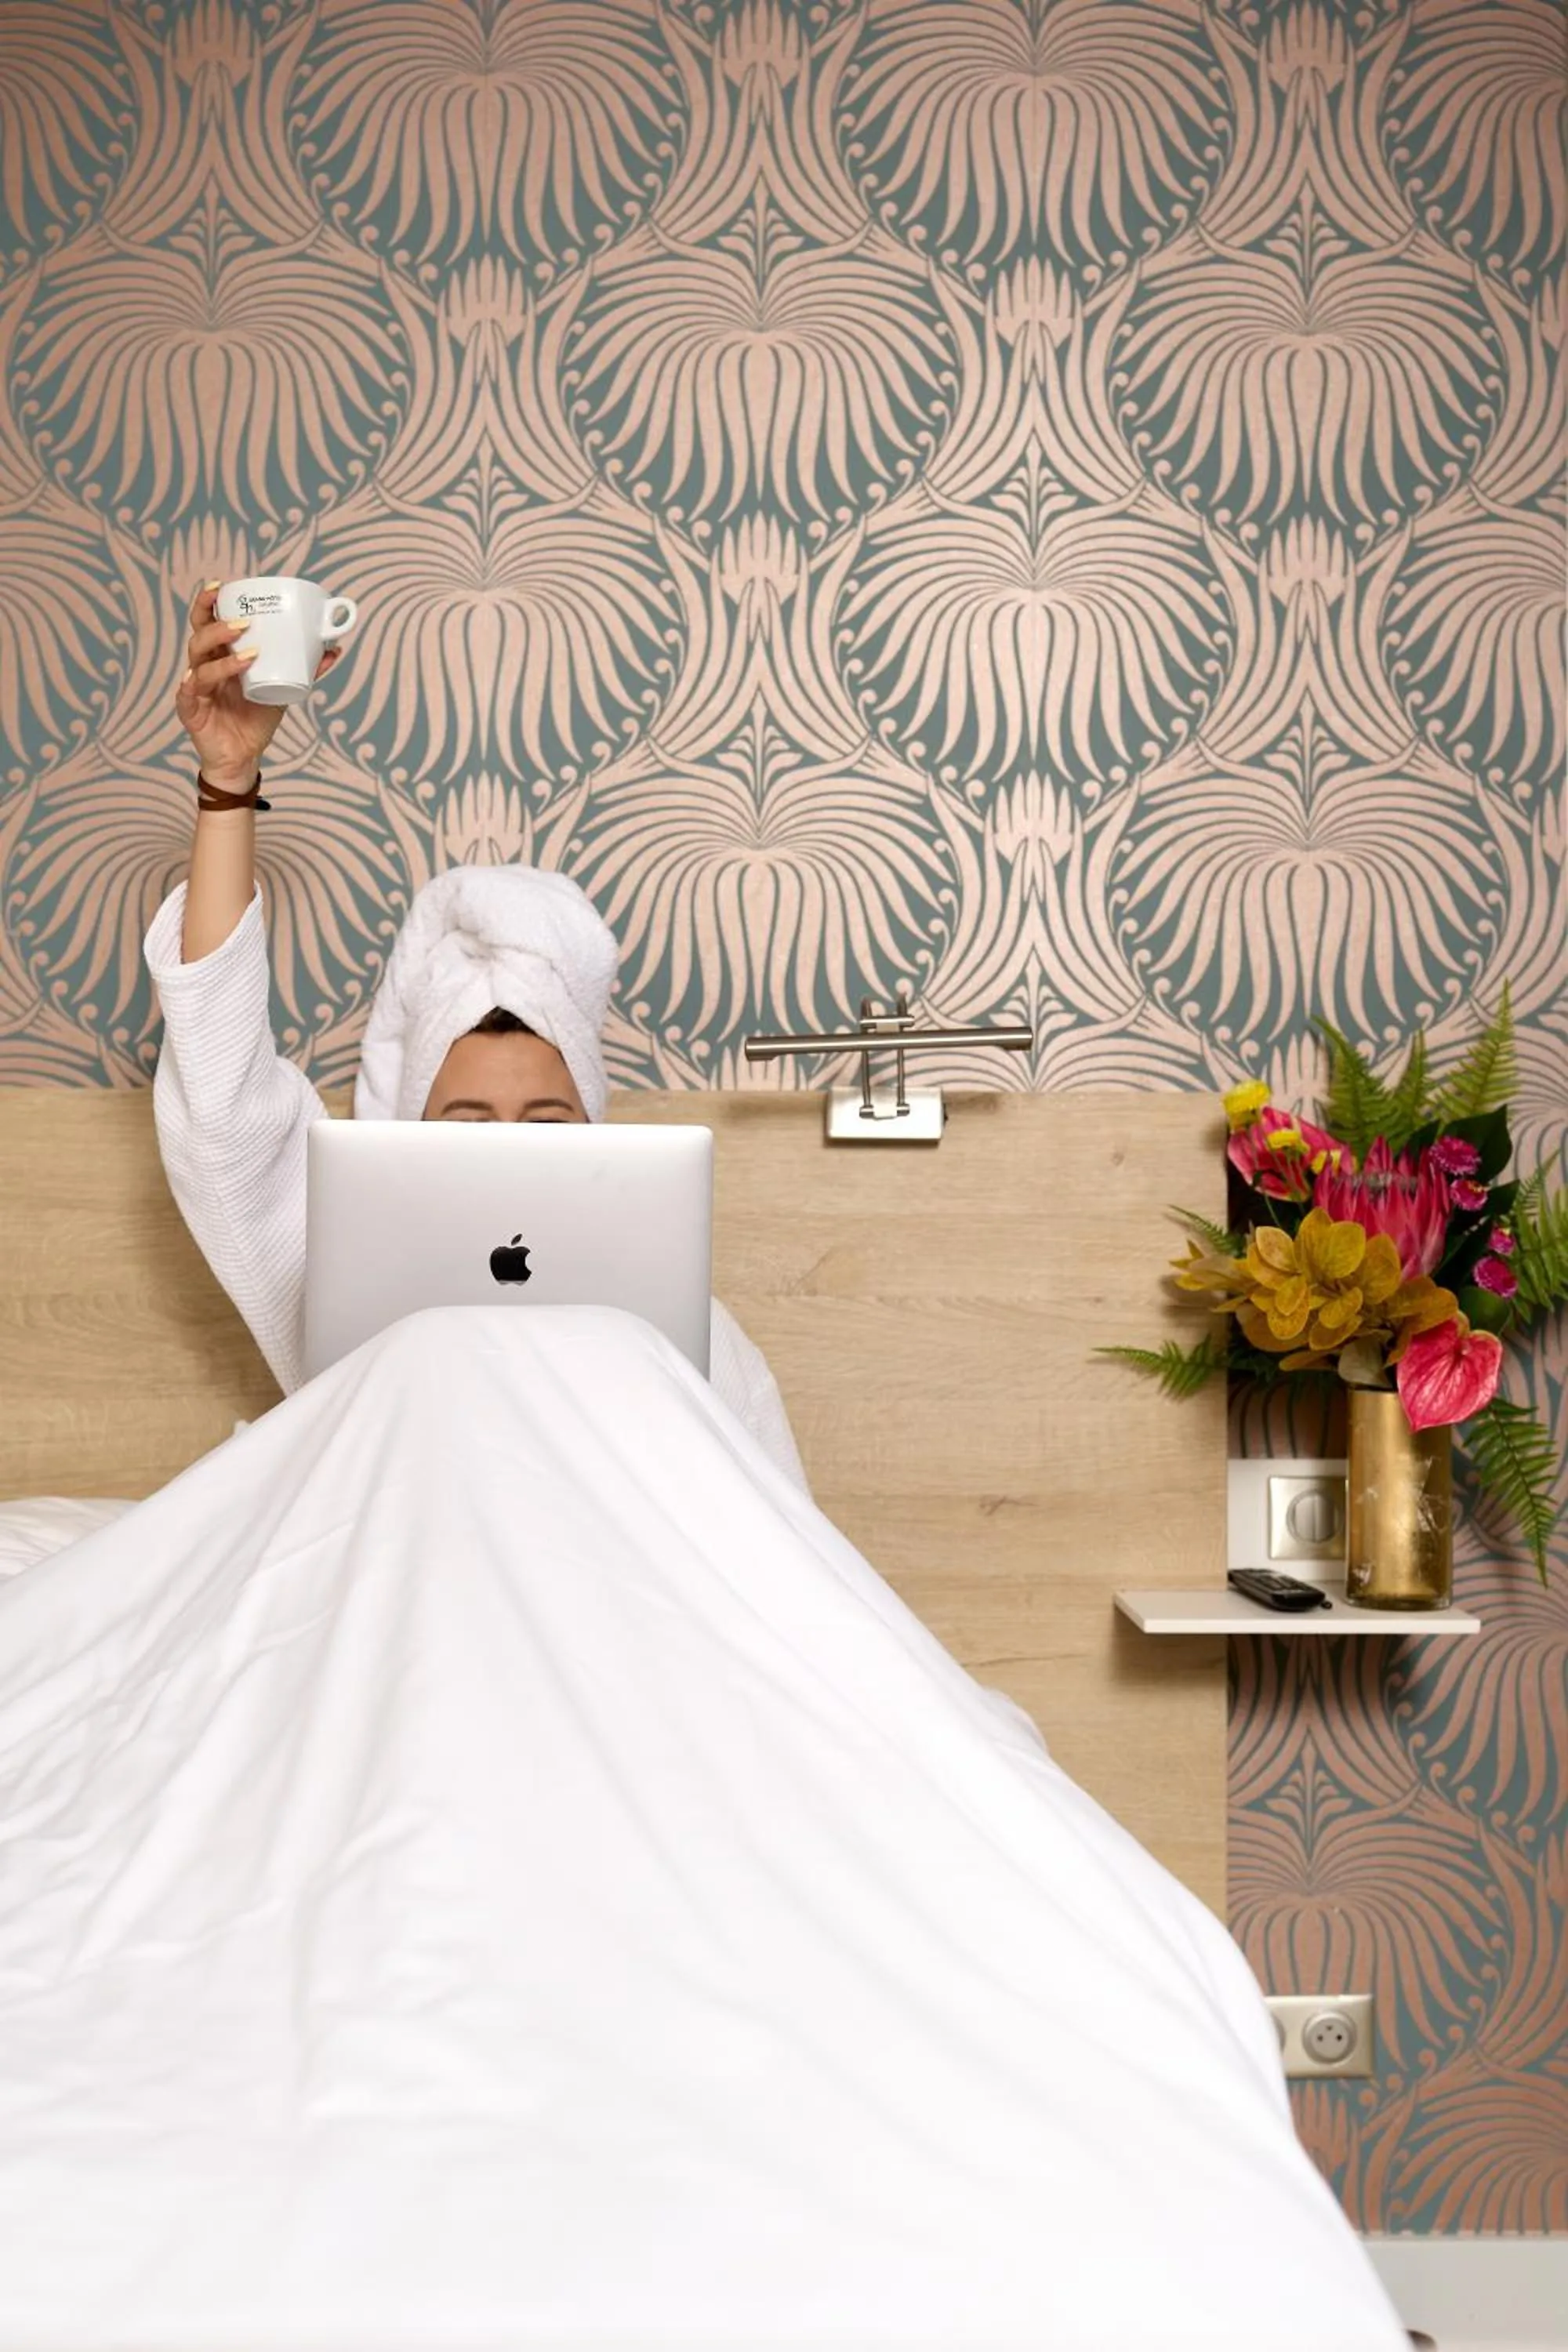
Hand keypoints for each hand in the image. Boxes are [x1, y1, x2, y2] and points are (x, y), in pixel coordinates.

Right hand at [174, 583, 341, 786]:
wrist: (244, 756)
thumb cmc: (256, 718)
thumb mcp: (282, 689)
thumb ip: (303, 669)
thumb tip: (333, 649)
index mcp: (221, 655)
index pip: (209, 621)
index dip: (211, 602)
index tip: (221, 584)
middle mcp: (205, 666)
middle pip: (199, 634)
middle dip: (215, 620)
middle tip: (244, 620)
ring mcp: (196, 687)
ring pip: (199, 661)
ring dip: (223, 654)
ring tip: (251, 652)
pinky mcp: (191, 710)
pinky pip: (188, 692)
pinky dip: (196, 682)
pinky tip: (202, 677)